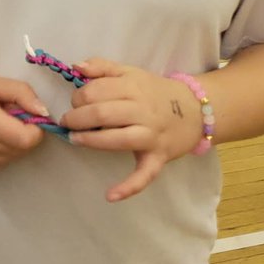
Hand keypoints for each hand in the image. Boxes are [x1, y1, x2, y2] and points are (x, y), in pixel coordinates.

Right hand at [0, 67, 48, 170]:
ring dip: (13, 144)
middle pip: (20, 150)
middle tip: (10, 117)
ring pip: (9, 159)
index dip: (35, 130)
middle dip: (24, 135)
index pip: (26, 140)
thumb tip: (44, 113)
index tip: (28, 116)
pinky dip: (0, 152)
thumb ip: (22, 94)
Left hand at [59, 58, 204, 201]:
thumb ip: (102, 67)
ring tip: (75, 139)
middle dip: (77, 118)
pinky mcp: (158, 157)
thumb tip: (76, 67)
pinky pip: (144, 175)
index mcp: (133, 87)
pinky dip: (128, 187)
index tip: (75, 103)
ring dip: (91, 140)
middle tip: (68, 122)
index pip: (96, 91)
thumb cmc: (154, 91)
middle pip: (102, 113)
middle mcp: (142, 110)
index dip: (78, 97)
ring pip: (117, 139)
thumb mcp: (130, 72)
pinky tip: (110, 195)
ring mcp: (151, 135)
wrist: (196, 110)